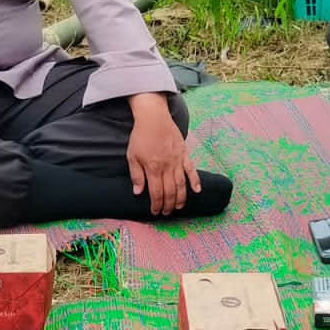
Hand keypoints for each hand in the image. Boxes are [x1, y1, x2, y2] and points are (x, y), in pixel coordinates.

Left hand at [126, 93, 200, 214]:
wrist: (153, 117)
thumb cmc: (141, 136)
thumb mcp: (132, 156)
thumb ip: (136, 175)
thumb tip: (138, 192)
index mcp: (153, 168)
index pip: (156, 192)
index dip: (156, 204)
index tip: (155, 212)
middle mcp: (167, 166)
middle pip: (170, 191)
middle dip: (168, 205)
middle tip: (166, 213)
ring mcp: (177, 161)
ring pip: (181, 184)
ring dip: (181, 198)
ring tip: (179, 207)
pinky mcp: (184, 154)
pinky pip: (191, 169)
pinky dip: (195, 181)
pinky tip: (197, 191)